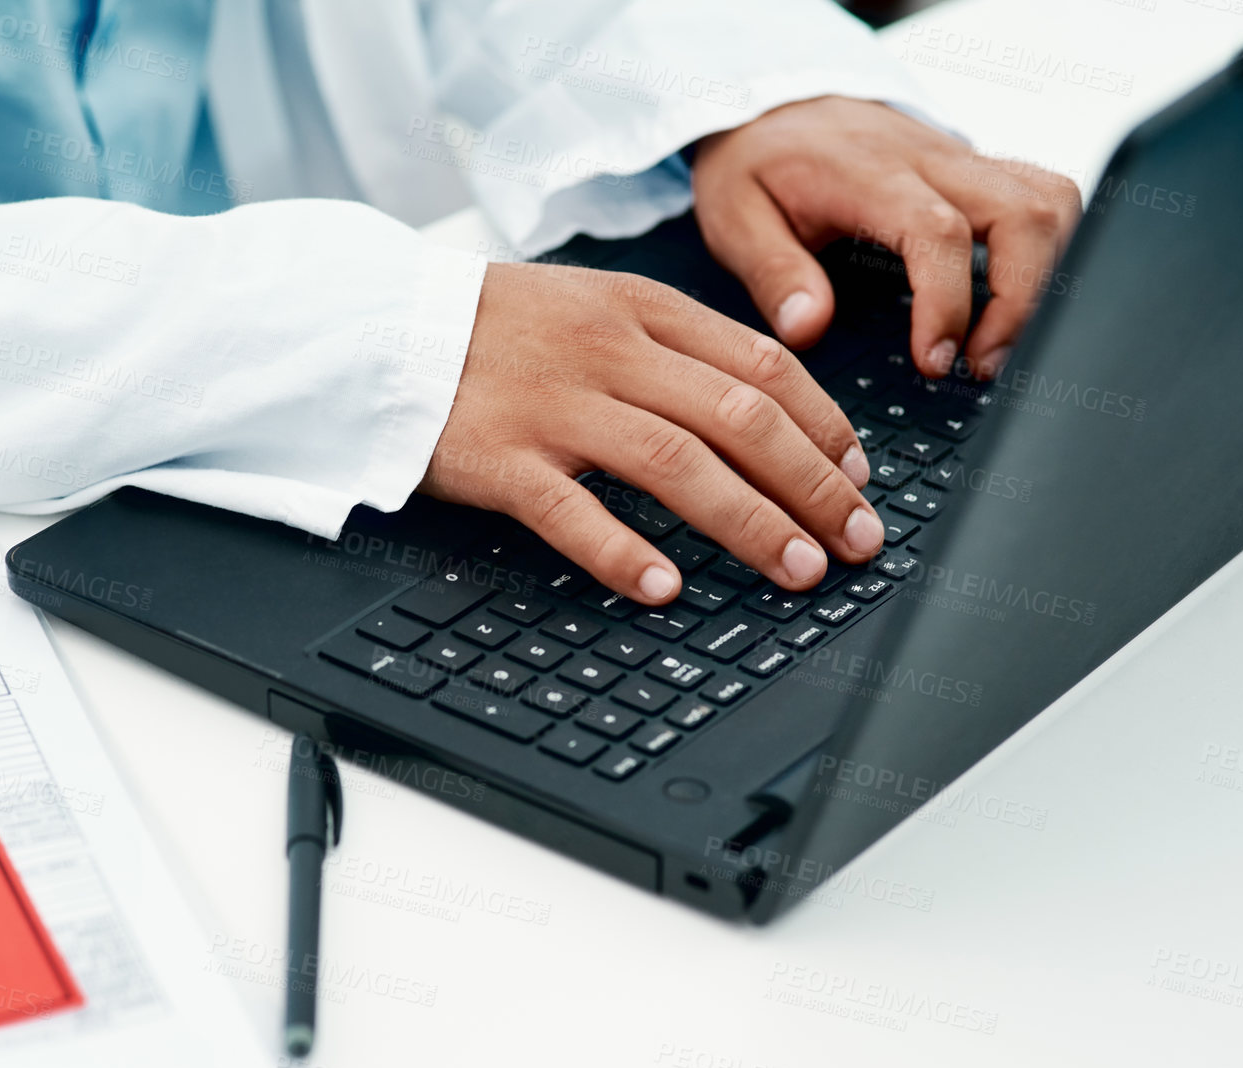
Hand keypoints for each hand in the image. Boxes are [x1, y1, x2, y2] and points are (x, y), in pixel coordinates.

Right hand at [419, 262, 884, 605]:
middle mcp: (609, 353)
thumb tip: (766, 403)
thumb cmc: (498, 328)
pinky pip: (573, 511)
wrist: (384, 328)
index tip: (859, 476)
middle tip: (858, 538)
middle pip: (740, 418)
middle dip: (816, 485)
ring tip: (799, 568)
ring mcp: (555, 407)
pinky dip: (623, 551)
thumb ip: (675, 343)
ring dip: (752, 522)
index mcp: (641, 310)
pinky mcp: (501, 459)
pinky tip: (664, 587)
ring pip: (678, 463)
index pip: (763, 366)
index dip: (826, 426)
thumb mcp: (596, 304)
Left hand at [690, 96, 1081, 379]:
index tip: (934, 360)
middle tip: (981, 365)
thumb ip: (772, 273)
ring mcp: (962, 163)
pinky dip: (1047, 251)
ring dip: (1046, 276)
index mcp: (869, 175)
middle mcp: (930, 161)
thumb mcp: (734, 218)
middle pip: (1024, 212)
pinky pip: (1042, 198)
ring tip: (998, 343)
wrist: (775, 108)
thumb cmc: (757, 163)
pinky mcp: (977, 171)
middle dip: (1022, 299)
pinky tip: (1012, 301)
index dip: (947, 303)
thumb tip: (808, 328)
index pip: (937, 232)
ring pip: (1051, 200)